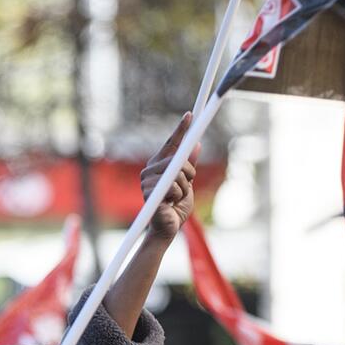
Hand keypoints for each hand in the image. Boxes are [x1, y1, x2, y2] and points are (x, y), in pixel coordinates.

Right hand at [142, 112, 199, 240]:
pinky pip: (174, 187)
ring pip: (178, 174)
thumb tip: (196, 145)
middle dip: (189, 173)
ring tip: (176, 198)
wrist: (167, 228)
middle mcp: (149, 170)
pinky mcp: (149, 192)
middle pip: (179, 159)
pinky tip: (171, 203)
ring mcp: (147, 181)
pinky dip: (178, 196)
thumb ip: (189, 165)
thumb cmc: (175, 207)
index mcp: (158, 165)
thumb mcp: (187, 183)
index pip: (171, 143)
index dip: (181, 129)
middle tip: (186, 186)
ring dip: (184, 188)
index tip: (191, 115)